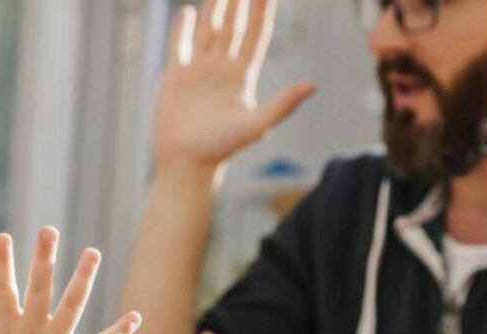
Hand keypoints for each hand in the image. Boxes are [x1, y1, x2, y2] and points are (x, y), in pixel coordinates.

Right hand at [0, 228, 142, 333]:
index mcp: (8, 330)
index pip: (2, 289)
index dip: (2, 263)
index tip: (3, 236)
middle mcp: (33, 331)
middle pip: (38, 288)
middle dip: (43, 258)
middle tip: (48, 229)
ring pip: (73, 306)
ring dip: (84, 279)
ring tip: (93, 252)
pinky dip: (119, 333)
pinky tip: (136, 317)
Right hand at [153, 0, 314, 171]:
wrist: (187, 163)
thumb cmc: (223, 148)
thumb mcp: (257, 125)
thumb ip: (283, 104)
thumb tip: (312, 85)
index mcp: (242, 76)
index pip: (256, 36)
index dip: (262, 12)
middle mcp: (221, 70)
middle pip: (234, 28)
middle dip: (239, 2)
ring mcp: (198, 72)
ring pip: (208, 32)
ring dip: (214, 9)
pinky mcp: (175, 78)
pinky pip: (180, 46)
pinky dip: (182, 29)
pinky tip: (186, 12)